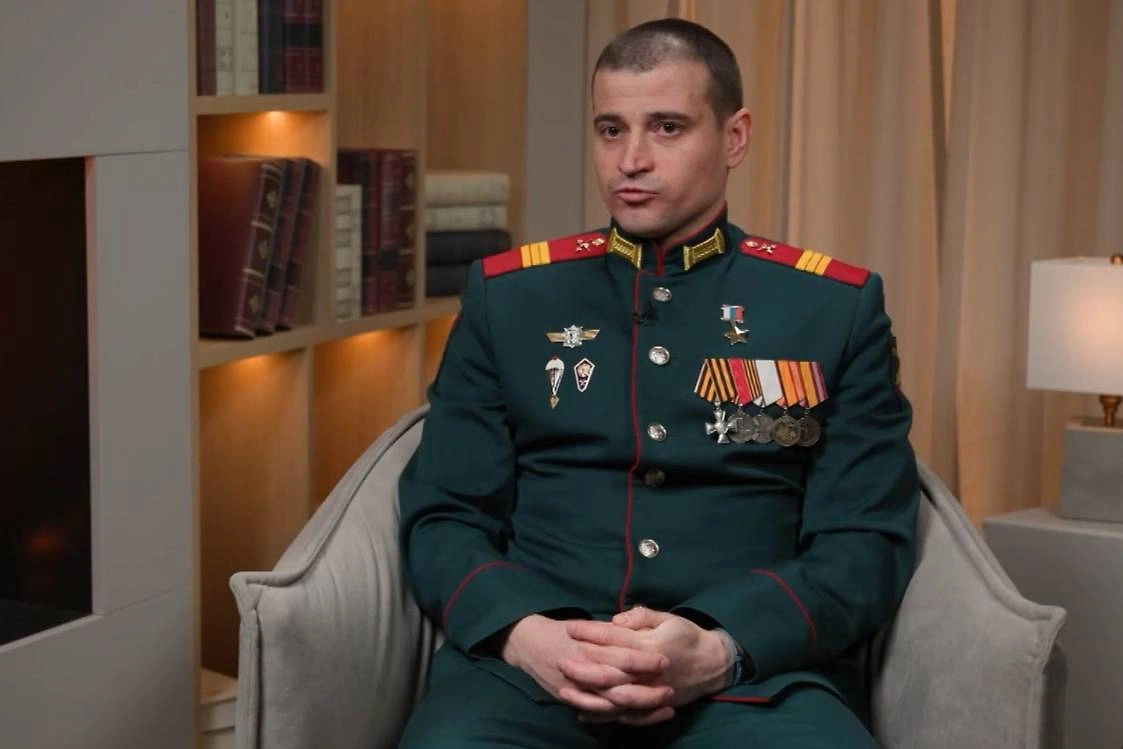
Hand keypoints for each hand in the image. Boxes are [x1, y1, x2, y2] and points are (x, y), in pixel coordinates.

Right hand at [499, 614, 673, 721]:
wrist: (529, 644)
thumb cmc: (563, 631)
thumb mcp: (587, 625)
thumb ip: (611, 631)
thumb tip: (636, 630)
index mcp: (589, 647)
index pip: (621, 656)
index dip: (644, 660)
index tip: (665, 660)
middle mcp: (583, 670)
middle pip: (620, 686)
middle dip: (647, 690)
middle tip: (670, 689)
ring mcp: (578, 690)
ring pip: (613, 705)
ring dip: (640, 708)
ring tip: (665, 706)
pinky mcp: (574, 700)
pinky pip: (601, 715)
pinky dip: (622, 718)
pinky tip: (642, 717)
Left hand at [564, 607, 730, 716]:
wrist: (712, 665)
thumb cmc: (687, 637)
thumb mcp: (668, 618)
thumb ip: (642, 616)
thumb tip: (615, 619)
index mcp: (651, 645)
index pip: (615, 638)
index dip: (591, 633)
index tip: (572, 628)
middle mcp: (648, 672)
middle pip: (609, 671)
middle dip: (582, 666)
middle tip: (560, 660)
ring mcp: (648, 692)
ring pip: (613, 697)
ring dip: (587, 694)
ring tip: (564, 689)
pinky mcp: (650, 707)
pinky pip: (623, 715)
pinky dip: (602, 715)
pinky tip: (582, 712)